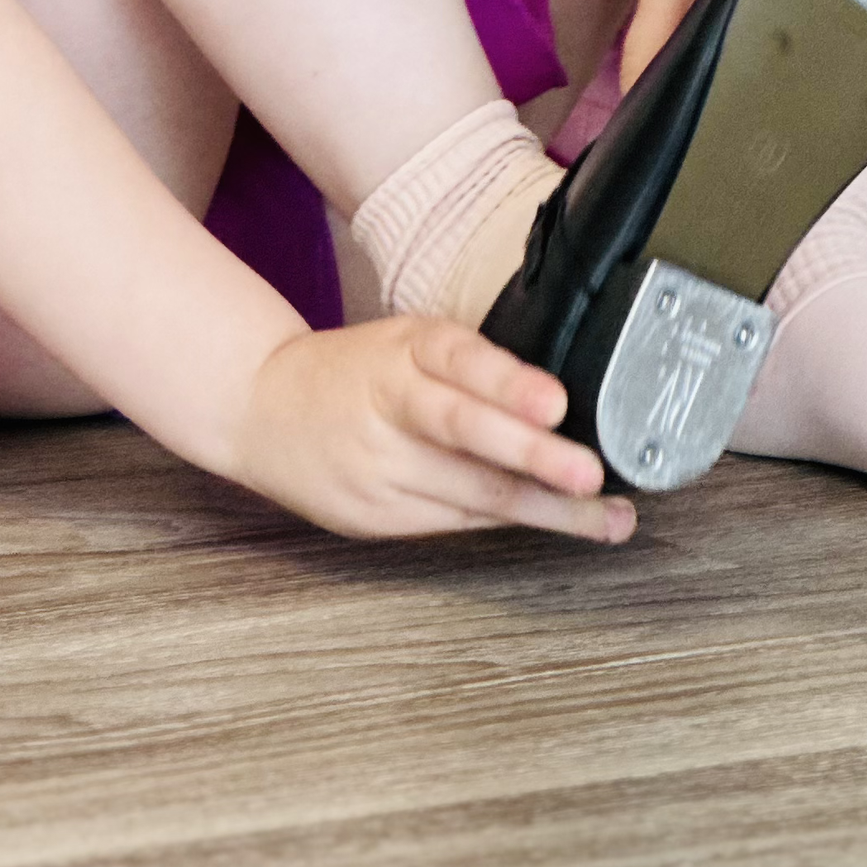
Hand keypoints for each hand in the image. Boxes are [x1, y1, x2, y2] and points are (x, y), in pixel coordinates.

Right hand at [230, 318, 635, 545]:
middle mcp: (389, 407)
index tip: (555, 402)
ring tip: (606, 517)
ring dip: (548, 508)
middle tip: (590, 473)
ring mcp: (379, 468)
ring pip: (472, 493)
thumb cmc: (352, 373)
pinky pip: (457, 521)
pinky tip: (559, 522)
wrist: (259, 411)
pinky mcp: (375, 517)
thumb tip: (559, 402)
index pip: (458, 361)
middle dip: (534, 457)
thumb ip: (468, 366)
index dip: (508, 382)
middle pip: (464, 433)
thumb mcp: (403, 343)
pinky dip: (510, 521)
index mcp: (400, 351)